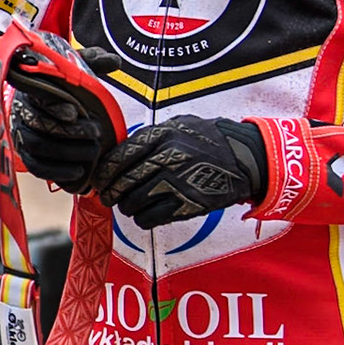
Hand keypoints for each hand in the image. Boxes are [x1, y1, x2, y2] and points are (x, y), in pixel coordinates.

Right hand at [4, 46, 121, 193]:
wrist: (41, 108)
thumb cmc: (60, 88)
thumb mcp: (74, 70)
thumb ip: (92, 62)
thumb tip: (114, 61)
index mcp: (32, 89)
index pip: (37, 97)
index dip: (55, 106)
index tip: (75, 113)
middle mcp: (22, 111)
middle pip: (38, 124)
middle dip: (68, 132)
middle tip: (95, 133)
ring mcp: (21, 134)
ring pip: (37, 146)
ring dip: (66, 152)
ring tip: (92, 152)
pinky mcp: (25, 155)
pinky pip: (35, 166)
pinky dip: (57, 171)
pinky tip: (78, 171)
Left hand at [92, 115, 268, 227]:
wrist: (244, 158)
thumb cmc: (206, 140)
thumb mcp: (177, 126)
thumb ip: (148, 138)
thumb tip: (115, 155)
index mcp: (161, 136)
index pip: (118, 157)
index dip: (104, 173)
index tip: (99, 180)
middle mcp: (167, 158)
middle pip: (123, 182)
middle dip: (110, 193)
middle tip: (109, 197)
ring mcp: (177, 182)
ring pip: (133, 202)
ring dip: (126, 207)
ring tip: (129, 205)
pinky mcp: (187, 204)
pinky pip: (150, 218)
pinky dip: (143, 219)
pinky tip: (145, 214)